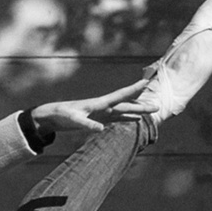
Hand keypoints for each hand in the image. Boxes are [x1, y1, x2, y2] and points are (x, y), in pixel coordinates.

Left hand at [29, 79, 152, 133]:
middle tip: (157, 106)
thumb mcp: (74, 120)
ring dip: (137, 111)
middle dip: (142, 105)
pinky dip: (128, 119)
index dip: (133, 89)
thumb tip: (101, 129)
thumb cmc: (63, 115)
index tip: (146, 81)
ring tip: (150, 111)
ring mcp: (103, 113)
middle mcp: (104, 107)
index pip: (120, 95)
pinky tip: (135, 120)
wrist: (54, 116)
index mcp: (99, 103)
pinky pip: (117, 119)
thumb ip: (87, 124)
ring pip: (124, 111)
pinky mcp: (99, 119)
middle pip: (126, 105)